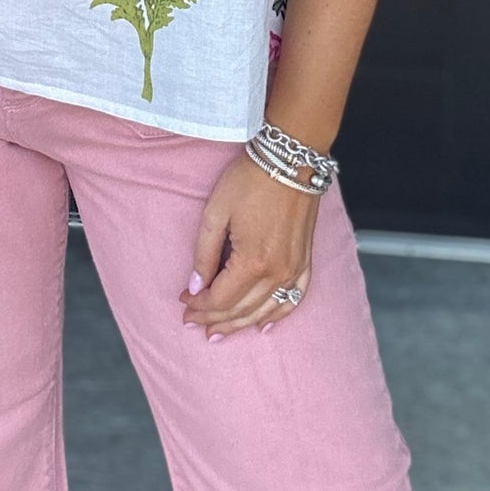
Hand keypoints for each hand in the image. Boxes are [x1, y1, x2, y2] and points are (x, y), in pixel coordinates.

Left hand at [179, 151, 320, 339]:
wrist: (290, 158)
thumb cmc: (250, 179)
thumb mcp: (216, 212)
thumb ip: (204, 254)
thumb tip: (195, 287)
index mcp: (253, 262)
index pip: (220, 298)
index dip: (199, 306)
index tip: (183, 304)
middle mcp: (277, 271)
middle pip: (241, 308)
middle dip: (214, 318)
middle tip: (194, 323)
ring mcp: (295, 268)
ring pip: (265, 310)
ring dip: (241, 324)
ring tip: (220, 332)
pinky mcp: (305, 259)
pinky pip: (294, 298)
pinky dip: (278, 314)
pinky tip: (264, 324)